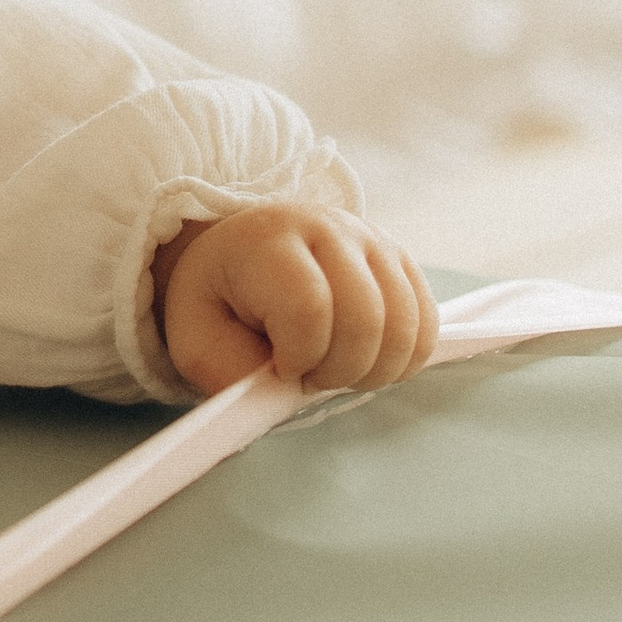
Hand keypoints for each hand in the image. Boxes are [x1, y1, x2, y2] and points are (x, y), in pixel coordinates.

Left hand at [153, 204, 438, 398]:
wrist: (240, 251)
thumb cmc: (218, 298)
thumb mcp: (195, 335)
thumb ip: (229, 370)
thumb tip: (284, 392)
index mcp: (269, 242)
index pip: (308, 307)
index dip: (300, 357)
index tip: (280, 368)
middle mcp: (328, 229)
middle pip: (365, 318)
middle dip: (339, 370)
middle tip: (309, 375)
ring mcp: (372, 241)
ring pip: (404, 325)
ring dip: (374, 369)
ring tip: (335, 367)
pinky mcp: (400, 260)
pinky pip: (426, 323)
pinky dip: (403, 359)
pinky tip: (367, 360)